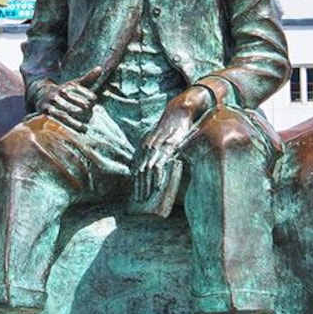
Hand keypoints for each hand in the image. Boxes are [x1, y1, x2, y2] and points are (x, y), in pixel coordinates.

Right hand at [36, 66, 104, 131]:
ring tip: (83, 128)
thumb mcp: (74, 84)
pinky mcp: (43, 112)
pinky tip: (69, 133)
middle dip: (79, 105)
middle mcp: (57, 93)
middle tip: (89, 113)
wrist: (41, 94)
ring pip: (62, 112)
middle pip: (69, 99)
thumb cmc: (64, 92)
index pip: (76, 88)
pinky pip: (53, 120)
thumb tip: (100, 68)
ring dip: (72, 121)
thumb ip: (88, 78)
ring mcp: (49, 103)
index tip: (94, 100)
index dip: (85, 93)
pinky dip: (61, 126)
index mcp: (66, 86)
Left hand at [132, 85, 214, 203]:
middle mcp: (147, 147)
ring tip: (146, 197)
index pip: (137, 168)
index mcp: (143, 147)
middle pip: (140, 171)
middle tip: (139, 201)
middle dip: (139, 187)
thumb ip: (153, 151)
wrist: (178, 113)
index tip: (135, 195)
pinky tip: (158, 187)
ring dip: (146, 185)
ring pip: (148, 170)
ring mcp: (157, 147)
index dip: (135, 182)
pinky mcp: (167, 147)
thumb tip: (152, 167)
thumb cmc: (170, 128)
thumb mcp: (157, 139)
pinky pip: (160, 165)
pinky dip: (158, 177)